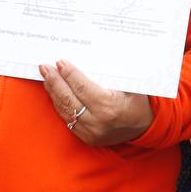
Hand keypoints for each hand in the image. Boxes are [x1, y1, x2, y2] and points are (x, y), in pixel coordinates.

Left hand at [39, 59, 153, 145]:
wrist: (145, 126)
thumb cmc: (138, 101)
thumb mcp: (130, 85)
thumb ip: (112, 73)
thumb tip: (91, 53)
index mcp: (109, 107)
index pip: (81, 88)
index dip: (69, 74)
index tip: (60, 62)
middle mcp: (97, 122)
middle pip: (68, 99)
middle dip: (55, 81)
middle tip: (45, 67)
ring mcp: (90, 132)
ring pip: (65, 110)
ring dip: (53, 92)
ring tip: (47, 77)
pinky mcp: (86, 138)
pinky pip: (67, 119)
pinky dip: (59, 105)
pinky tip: (55, 93)